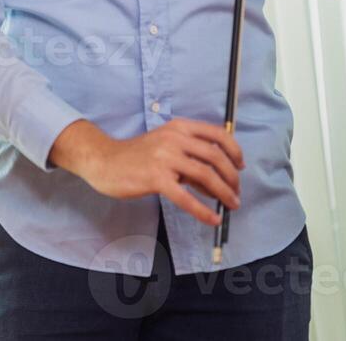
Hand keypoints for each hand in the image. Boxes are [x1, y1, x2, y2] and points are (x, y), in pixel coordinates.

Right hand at [48, 118, 244, 225]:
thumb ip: (190, 159)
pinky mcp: (155, 178)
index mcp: (179, 127)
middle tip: (236, 192)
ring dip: (223, 192)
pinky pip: (185, 197)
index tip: (241, 165)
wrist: (105, 161)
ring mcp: (164, 157)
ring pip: (205, 175)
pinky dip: (203, 210)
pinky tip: (212, 219)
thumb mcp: (166, 148)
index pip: (217, 134)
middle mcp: (174, 138)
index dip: (234, 150)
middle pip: (215, 156)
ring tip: (231, 204)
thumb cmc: (137, 156)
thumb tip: (219, 181)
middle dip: (232, 176)